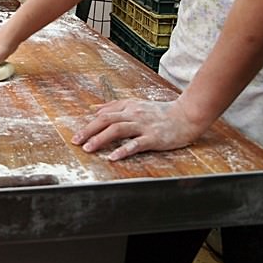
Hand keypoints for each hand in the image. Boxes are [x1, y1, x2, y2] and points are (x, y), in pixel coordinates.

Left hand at [70, 98, 206, 160]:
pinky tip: (112, 157)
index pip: (104, 114)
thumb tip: (94, 109)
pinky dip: (123, 150)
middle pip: (106, 120)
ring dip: (100, 139)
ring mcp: (143, 126)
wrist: (187, 116)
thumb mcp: (136, 104)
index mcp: (129, 107)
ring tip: (88, 148)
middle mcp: (133, 114)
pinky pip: (136, 144)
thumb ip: (115, 106)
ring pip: (117, 129)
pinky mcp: (153, 138)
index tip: (76, 136)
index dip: (89, 125)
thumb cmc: (161, 112)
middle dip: (88, 130)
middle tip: (75, 141)